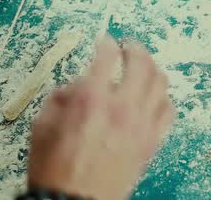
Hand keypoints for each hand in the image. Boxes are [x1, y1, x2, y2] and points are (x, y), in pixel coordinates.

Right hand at [27, 36, 174, 199]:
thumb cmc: (55, 169)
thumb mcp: (42, 126)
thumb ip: (59, 98)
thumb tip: (74, 87)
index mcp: (91, 100)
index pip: (107, 56)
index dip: (106, 43)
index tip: (105, 41)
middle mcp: (121, 107)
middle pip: (141, 63)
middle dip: (135, 48)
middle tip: (128, 46)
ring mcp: (141, 125)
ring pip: (160, 83)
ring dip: (153, 68)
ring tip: (145, 65)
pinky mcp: (151, 142)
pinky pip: (168, 111)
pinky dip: (163, 98)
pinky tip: (155, 96)